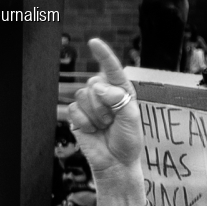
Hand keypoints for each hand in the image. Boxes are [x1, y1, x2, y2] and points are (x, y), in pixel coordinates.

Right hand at [67, 38, 142, 176]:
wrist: (116, 163)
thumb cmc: (128, 141)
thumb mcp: (132, 119)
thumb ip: (119, 100)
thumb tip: (100, 87)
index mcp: (121, 91)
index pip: (112, 69)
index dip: (103, 54)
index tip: (93, 42)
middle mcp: (104, 94)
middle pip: (94, 83)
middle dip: (103, 104)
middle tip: (112, 121)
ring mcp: (90, 105)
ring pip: (83, 96)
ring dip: (95, 115)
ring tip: (103, 126)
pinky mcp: (78, 116)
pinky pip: (75, 110)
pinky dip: (85, 123)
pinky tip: (92, 131)